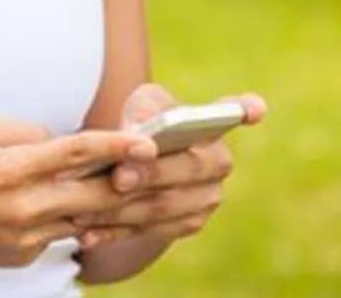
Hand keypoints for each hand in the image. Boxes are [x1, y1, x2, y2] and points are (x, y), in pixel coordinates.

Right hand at [0, 113, 156, 269]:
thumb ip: (22, 131)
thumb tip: (59, 141)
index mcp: (10, 170)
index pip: (75, 154)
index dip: (115, 147)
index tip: (148, 142)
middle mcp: (23, 208)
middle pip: (96, 197)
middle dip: (136, 183)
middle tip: (167, 170)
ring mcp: (25, 238)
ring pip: (88, 221)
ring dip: (122, 208)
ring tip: (155, 192)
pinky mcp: (22, 256)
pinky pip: (64, 234)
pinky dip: (86, 221)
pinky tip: (108, 211)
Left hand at [73, 84, 267, 250]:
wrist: (137, 166)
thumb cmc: (141, 125)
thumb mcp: (141, 107)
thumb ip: (145, 110)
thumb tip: (146, 127)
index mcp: (213, 126)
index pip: (234, 112)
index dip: (244, 109)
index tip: (253, 108)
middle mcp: (219, 163)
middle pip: (188, 170)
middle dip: (151, 175)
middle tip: (119, 178)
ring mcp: (206, 199)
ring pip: (164, 207)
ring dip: (124, 209)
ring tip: (87, 208)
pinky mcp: (187, 224)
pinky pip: (149, 231)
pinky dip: (116, 232)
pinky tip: (87, 234)